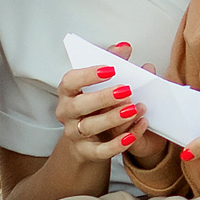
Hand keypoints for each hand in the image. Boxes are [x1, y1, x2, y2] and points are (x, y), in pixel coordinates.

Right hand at [51, 41, 145, 165]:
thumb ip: (112, 63)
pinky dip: (117, 144)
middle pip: (79, 106)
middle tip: (126, 90)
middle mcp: (66, 113)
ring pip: (90, 127)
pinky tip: (133, 135)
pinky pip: (100, 151)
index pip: (70, 81)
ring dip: (112, 119)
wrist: (87, 139)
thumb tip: (124, 47)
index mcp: (67, 93)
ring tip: (134, 110)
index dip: (88, 75)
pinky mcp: (86, 152)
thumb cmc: (94, 105)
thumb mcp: (100, 84)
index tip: (110, 69)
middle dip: (103, 98)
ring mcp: (74, 134)